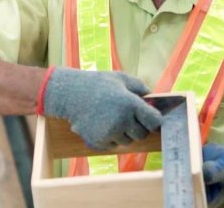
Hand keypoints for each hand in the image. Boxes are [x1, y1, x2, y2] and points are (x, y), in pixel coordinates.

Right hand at [41, 67, 162, 150]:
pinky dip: (111, 138)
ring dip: (124, 133)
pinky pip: (113, 145)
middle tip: (127, 116)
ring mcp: (109, 133)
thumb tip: (154, 100)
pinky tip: (102, 124)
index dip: (153, 120)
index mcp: (130, 104)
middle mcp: (121, 121)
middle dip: (138, 127)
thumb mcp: (121, 78)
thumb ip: (141, 88)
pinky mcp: (98, 142)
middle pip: (142, 134)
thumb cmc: (97, 84)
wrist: (69, 94)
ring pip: (128, 141)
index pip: (154, 122)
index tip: (150, 119)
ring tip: (111, 118)